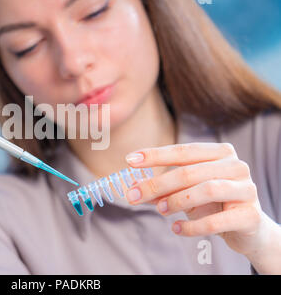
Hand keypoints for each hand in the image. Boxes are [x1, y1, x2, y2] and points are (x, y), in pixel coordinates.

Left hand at [124, 142, 275, 257]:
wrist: (248, 229)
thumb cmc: (212, 204)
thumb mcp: (185, 192)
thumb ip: (163, 189)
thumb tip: (133, 187)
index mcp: (220, 153)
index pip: (183, 151)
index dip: (155, 155)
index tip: (130, 160)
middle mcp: (236, 166)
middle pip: (189, 172)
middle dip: (157, 184)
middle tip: (134, 195)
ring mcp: (247, 189)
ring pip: (206, 190)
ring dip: (176, 201)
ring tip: (160, 210)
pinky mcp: (250, 216)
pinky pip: (216, 221)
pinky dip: (192, 226)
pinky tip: (176, 229)